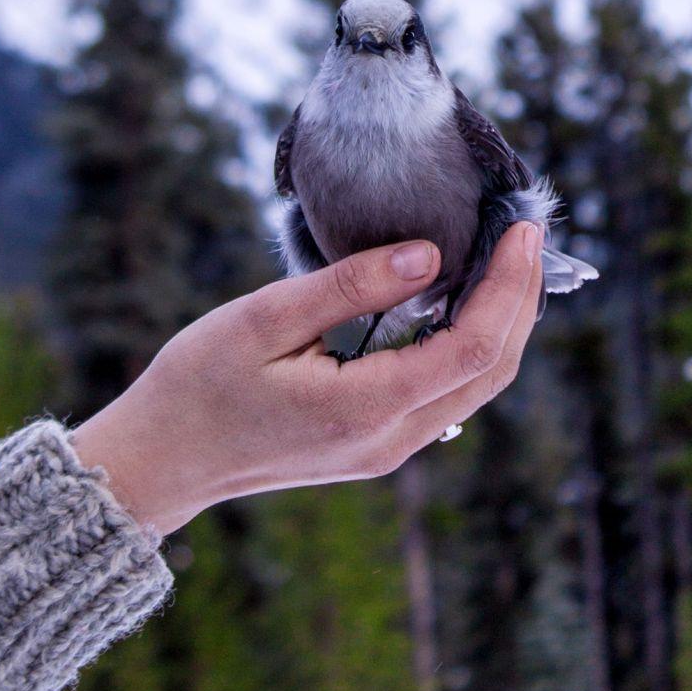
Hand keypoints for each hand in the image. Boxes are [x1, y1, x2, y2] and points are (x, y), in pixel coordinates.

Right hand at [70, 221, 543, 533]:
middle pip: (492, 370)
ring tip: (511, 258)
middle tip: (530, 232)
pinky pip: (447, 392)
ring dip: (504, 321)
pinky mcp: (375, 445)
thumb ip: (350, 287)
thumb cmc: (196, 384)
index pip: (474, 346)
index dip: (509, 284)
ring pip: (476, 386)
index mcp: (366, 409)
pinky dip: (473, 344)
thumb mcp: (263, 319)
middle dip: (522, 298)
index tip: (525, 228)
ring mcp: (386, 449)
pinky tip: (466, 301)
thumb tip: (430, 256)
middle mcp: (390, 439)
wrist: (161, 461)